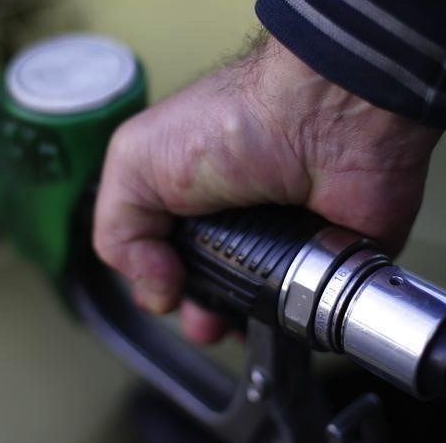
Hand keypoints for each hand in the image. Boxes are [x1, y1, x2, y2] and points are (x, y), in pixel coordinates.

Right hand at [92, 35, 442, 342]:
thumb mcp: (135, 160)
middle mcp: (234, 216)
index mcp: (186, 193)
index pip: (162, 252)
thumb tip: (151, 286)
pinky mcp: (327, 257)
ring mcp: (283, 238)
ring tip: (234, 327)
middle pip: (209, 286)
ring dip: (243, 325)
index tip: (163, 291)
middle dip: (199, 312)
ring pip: (258, 305)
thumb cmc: (234, 119)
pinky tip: (280, 321)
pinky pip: (312, 307)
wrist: (318, 118)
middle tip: (202, 322)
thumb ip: (118, 226)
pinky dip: (297, 321)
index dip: (157, 280)